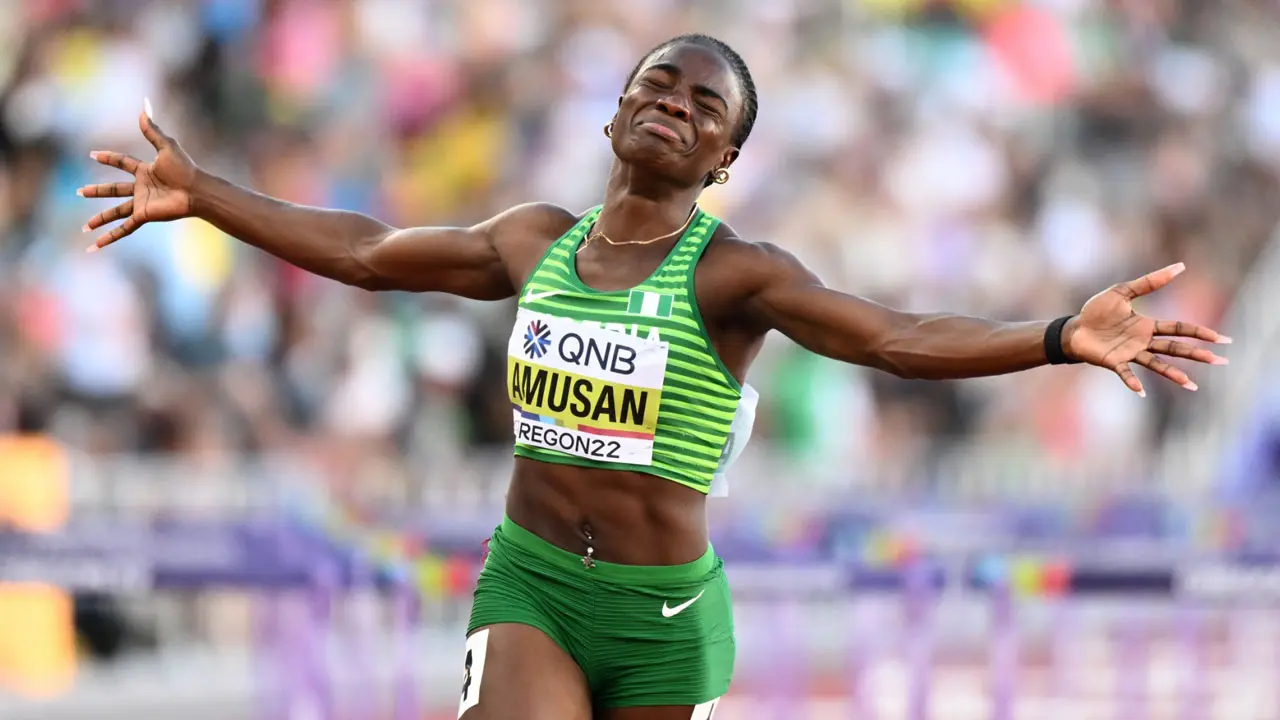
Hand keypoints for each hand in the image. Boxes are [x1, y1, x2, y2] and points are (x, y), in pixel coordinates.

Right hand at [78, 99, 198, 251]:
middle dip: (97, 191)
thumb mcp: (166, 146)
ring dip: (99, 219)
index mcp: (145, 170)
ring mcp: (141, 203)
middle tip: (79, 192)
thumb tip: (144, 104)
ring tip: (84, 226)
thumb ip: (152, 128)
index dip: (109, 158)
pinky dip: (110, 237)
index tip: (93, 154)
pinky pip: (124, 229)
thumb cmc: (185, 168)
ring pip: (115, 211)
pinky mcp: (143, 216)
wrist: (196, 190)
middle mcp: (141, 188)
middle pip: (113, 189)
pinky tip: (96, 245)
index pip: (122, 163)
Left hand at [1063, 262, 1230, 396]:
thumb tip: (1180, 266)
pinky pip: (1125, 373)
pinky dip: (1133, 382)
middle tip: (1220, 361)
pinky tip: (1141, 392)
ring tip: (1191, 385)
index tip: (1221, 339)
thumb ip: (1149, 282)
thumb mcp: (1122, 291)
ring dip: (1173, 374)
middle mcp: (1142, 342)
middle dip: (1197, 354)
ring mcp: (1129, 353)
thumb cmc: (1097, 311)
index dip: (1200, 332)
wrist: (1074, 328)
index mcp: (1147, 326)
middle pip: (1175, 348)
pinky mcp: (1113, 362)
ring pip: (1156, 364)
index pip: (1180, 328)